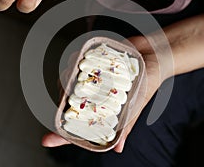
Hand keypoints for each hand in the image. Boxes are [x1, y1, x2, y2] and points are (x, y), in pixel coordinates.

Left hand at [42, 36, 163, 152]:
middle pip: (68, 102)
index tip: (46, 141)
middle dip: (63, 99)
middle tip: (66, 94)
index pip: (78, 125)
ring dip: (67, 79)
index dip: (61, 134)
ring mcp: (92, 76)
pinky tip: (79, 60)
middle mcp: (93, 93)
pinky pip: (77, 61)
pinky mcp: (93, 59)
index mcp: (101, 108)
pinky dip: (74, 61)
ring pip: (69, 81)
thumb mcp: (136, 105)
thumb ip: (125, 125)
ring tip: (74, 76)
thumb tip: (117, 149)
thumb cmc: (148, 83)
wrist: (157, 55)